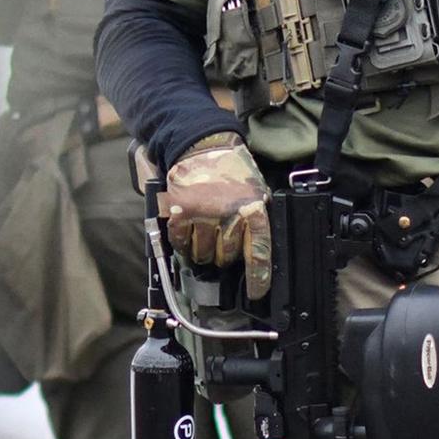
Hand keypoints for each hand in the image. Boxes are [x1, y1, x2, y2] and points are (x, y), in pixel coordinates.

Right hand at [160, 133, 271, 299]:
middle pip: (226, 257)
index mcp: (253, 209)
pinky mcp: (179, 213)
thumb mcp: (256, 191)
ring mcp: (203, 215)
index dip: (258, 277)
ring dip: (202, 248)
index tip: (256, 293)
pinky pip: (180, 244)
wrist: (203, 145)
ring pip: (201, 255)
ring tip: (205, 227)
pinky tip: (189, 226)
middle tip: (221, 234)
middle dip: (223, 253)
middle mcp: (229, 214)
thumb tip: (257, 254)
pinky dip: (183, 241)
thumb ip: (256, 220)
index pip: (258, 252)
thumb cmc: (232, 171)